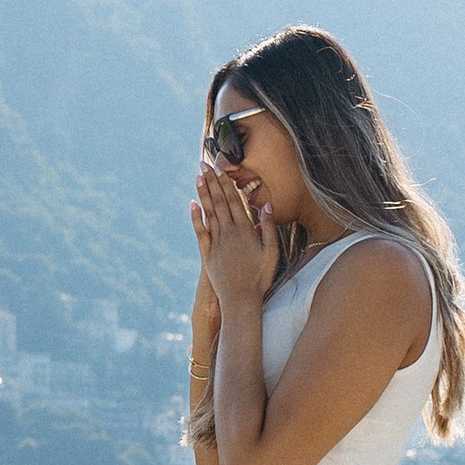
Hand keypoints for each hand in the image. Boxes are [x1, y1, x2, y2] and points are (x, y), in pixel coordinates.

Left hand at [192, 157, 276, 307]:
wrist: (241, 300)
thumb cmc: (260, 277)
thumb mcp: (271, 252)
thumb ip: (267, 228)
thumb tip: (266, 205)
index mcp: (244, 230)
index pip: (234, 200)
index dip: (226, 183)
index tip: (221, 168)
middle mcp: (228, 232)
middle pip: (219, 202)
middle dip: (212, 182)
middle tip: (204, 164)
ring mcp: (216, 242)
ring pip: (209, 212)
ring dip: (203, 193)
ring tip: (198, 177)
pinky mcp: (207, 253)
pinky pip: (200, 231)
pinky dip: (196, 217)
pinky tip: (192, 204)